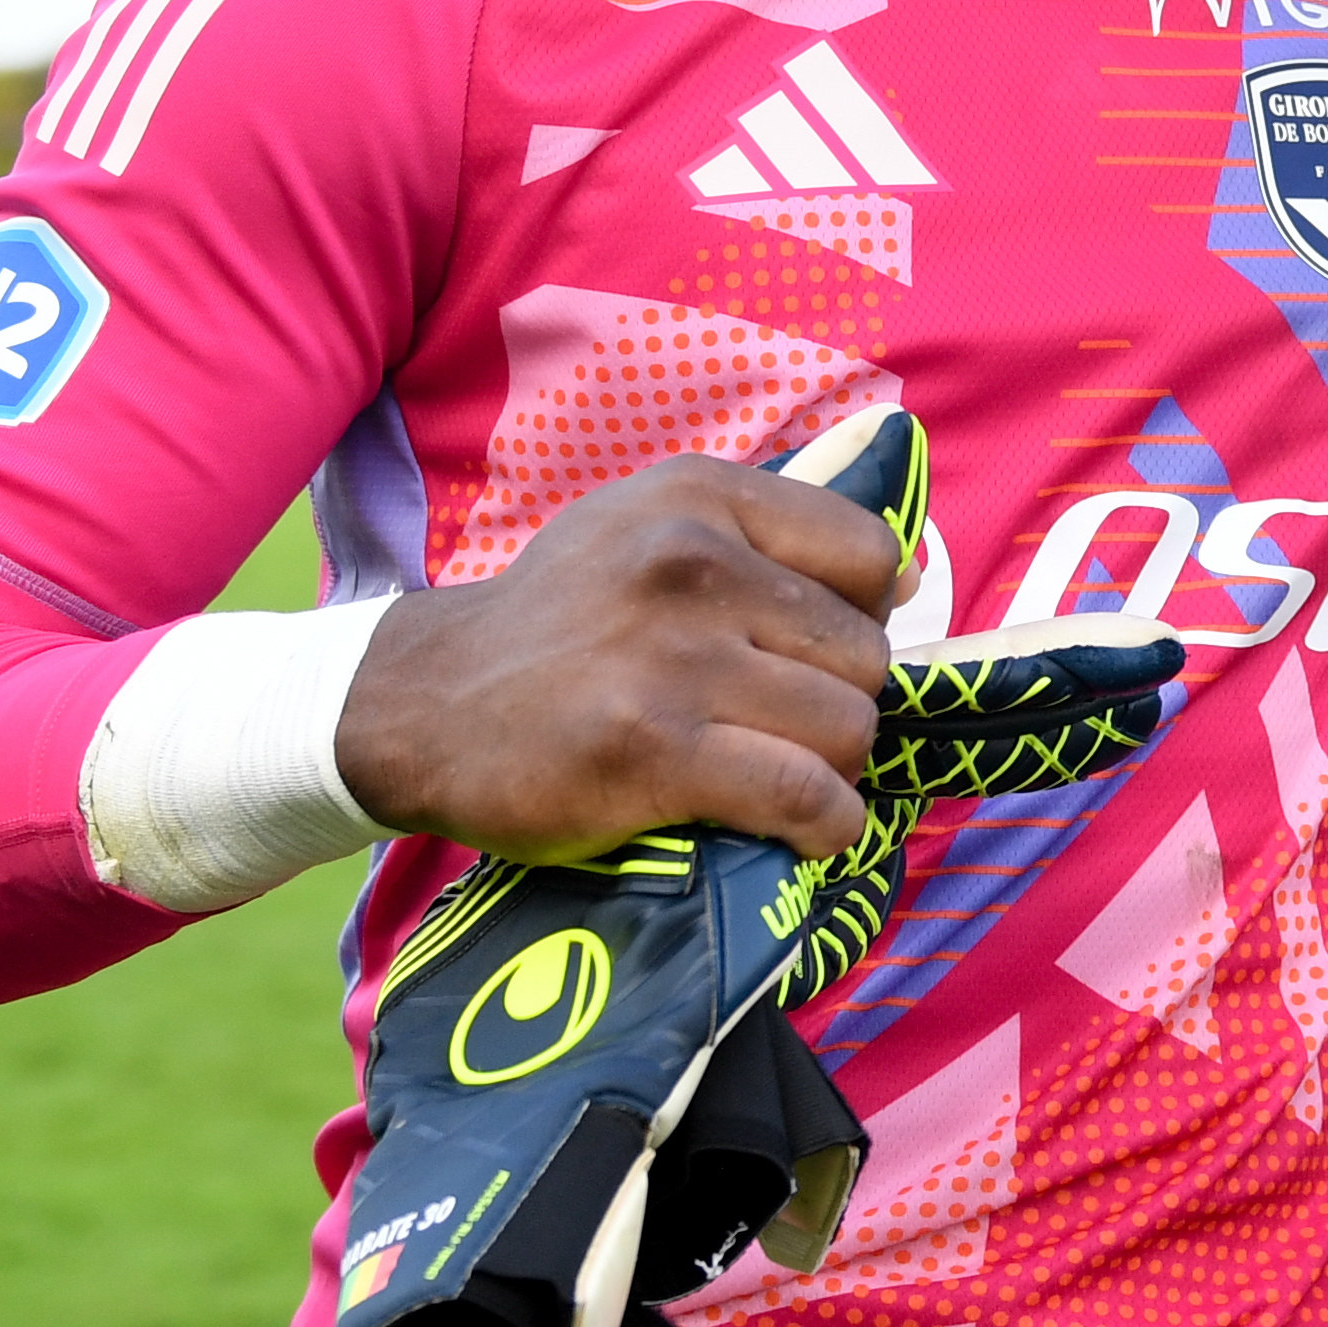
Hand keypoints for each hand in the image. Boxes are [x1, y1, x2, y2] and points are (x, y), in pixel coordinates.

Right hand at [330, 448, 900, 864]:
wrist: (420, 705)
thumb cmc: (557, 626)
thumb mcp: (644, 528)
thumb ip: (761, 538)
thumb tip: (907, 582)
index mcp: (698, 497)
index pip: (868, 553)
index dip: (862, 616)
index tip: (818, 655)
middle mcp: (690, 562)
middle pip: (865, 654)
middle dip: (840, 704)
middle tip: (781, 729)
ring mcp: (672, 659)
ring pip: (847, 728)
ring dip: (831, 770)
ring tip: (774, 775)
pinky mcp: (653, 753)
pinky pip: (805, 796)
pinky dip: (824, 825)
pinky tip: (798, 829)